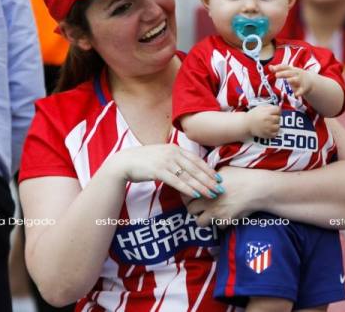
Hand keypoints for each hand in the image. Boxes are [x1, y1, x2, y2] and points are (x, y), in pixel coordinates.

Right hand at [103, 144, 222, 199]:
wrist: (124, 162)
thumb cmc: (144, 161)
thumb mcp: (162, 155)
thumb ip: (175, 159)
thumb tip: (187, 167)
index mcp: (175, 149)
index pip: (197, 160)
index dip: (209, 170)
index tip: (218, 178)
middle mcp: (173, 153)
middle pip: (195, 168)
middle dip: (209, 180)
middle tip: (220, 188)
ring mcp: (166, 161)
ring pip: (188, 176)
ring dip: (202, 186)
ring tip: (212, 194)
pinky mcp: (158, 171)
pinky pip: (177, 181)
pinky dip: (188, 188)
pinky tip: (196, 194)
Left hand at [185, 166, 268, 226]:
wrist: (257, 188)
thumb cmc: (242, 176)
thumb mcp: (223, 171)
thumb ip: (210, 176)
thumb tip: (203, 178)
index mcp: (205, 188)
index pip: (186, 196)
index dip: (188, 198)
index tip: (192, 198)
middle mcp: (207, 201)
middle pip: (191, 211)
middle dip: (195, 210)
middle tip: (201, 207)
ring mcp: (215, 213)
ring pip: (201, 223)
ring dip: (205, 219)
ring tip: (212, 214)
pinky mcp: (225, 221)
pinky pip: (218, 227)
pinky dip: (221, 223)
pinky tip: (226, 217)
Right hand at [245, 104, 279, 138]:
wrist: (246, 124)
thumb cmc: (254, 115)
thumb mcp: (260, 107)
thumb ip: (269, 107)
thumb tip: (278, 108)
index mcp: (267, 112)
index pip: (278, 110)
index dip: (277, 111)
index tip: (274, 112)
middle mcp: (268, 119)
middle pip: (278, 118)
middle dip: (275, 118)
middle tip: (271, 119)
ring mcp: (268, 128)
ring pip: (278, 126)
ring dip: (275, 125)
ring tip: (270, 125)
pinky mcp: (267, 134)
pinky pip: (275, 134)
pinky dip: (273, 132)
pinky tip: (269, 130)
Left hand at [271, 64, 317, 97]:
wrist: (311, 81)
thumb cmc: (296, 76)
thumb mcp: (289, 72)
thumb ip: (279, 70)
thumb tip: (269, 67)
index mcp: (292, 70)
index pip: (285, 67)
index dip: (279, 67)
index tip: (272, 68)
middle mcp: (296, 74)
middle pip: (290, 73)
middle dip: (284, 73)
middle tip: (276, 75)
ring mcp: (301, 81)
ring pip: (296, 80)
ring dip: (292, 80)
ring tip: (288, 80)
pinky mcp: (304, 88)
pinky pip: (301, 90)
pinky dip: (299, 92)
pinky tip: (296, 94)